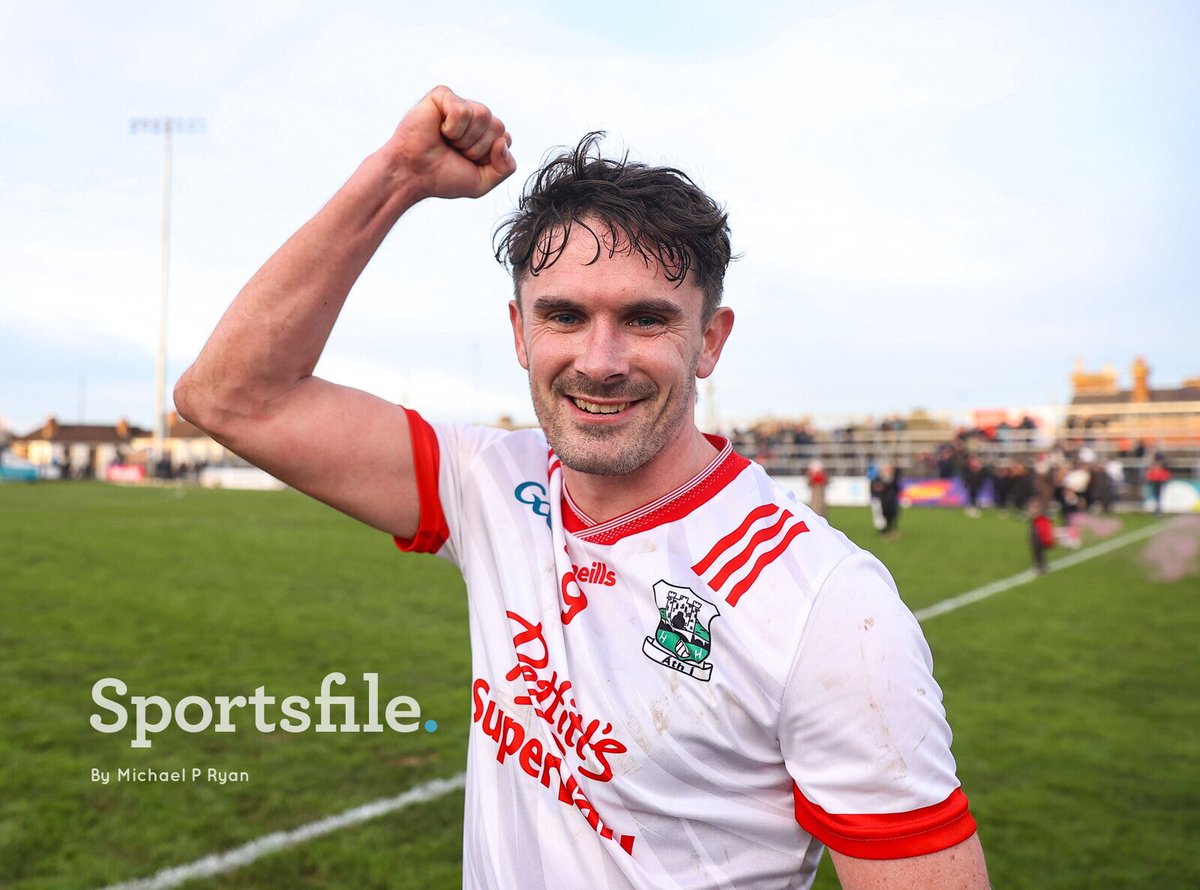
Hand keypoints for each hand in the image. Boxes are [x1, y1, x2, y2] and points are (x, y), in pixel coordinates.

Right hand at [387, 85, 515, 200]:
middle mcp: (474, 117)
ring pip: (483, 115)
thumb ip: (505, 168)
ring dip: (464, 138)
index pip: (506, 139)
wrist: (412, 175)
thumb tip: (503, 141)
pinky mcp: (443, 95)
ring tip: (447, 140)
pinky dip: (451, 127)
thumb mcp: (482, 182)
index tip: (466, 162)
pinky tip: (439, 130)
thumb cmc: (442, 177)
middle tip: (454, 151)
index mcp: (485, 134)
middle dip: (477, 147)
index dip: (487, 157)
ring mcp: (459, 104)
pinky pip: (462, 110)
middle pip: (498, 126)